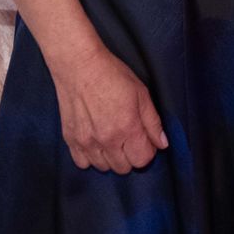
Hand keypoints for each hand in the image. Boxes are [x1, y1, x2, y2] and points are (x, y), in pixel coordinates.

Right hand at [50, 46, 168, 173]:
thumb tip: (162, 143)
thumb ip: (153, 122)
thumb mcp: (141, 93)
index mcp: (127, 128)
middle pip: (124, 168)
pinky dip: (90, 157)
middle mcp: (106, 140)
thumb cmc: (112, 75)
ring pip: (103, 168)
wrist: (80, 66)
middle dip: (131, 156)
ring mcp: (86, 142)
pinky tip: (96, 142)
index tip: (145, 140)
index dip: (148, 151)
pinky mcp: (70, 140)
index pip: (142, 160)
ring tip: (112, 139)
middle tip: (129, 138)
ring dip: (111, 158)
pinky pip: (82, 163)